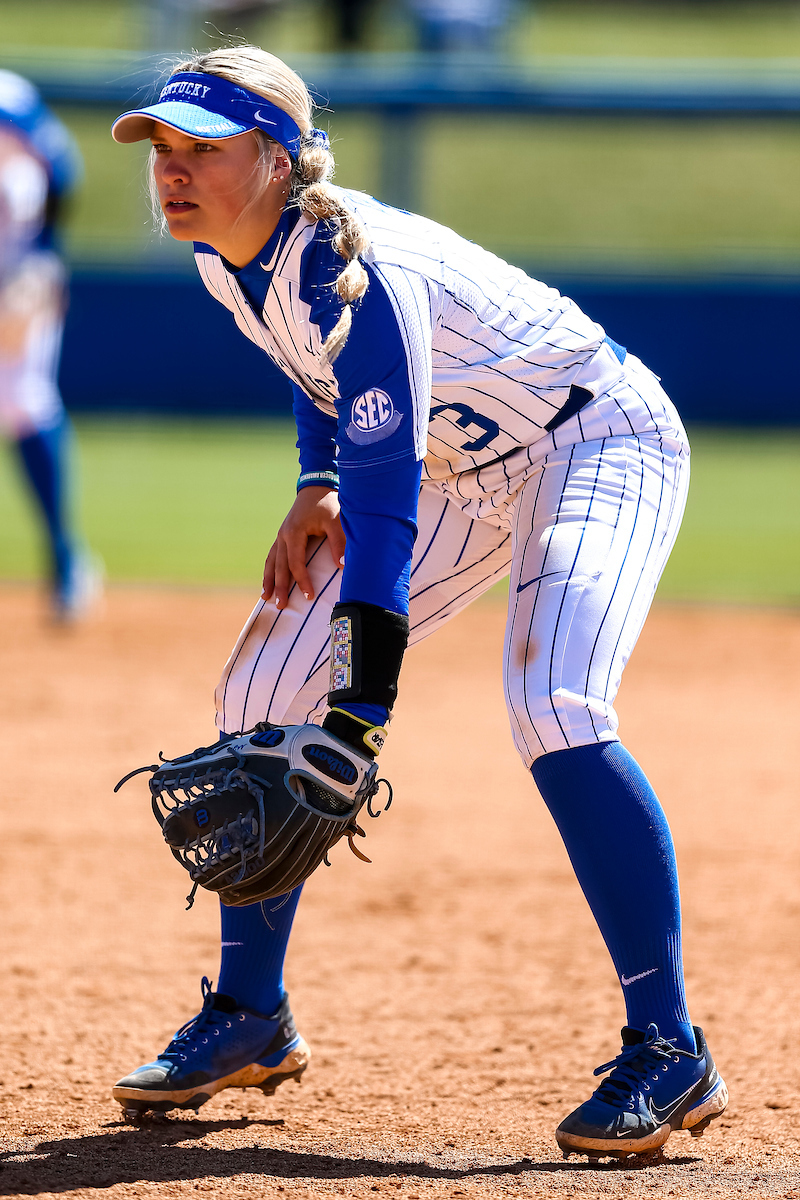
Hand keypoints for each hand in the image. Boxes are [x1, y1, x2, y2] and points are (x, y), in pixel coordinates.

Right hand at [262, 487, 345, 607]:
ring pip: (271, 561)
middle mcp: (283, 535)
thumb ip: (339, 542)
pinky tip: (268, 581)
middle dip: (279, 587)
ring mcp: (281, 535)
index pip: (296, 563)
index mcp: (294, 533)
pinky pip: (272, 555)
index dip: (302, 581)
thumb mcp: (336, 521)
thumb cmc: (328, 504)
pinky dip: (269, 569)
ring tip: (265, 598)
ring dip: (268, 580)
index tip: (308, 596)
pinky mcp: (283, 535)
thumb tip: (341, 565)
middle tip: (280, 606)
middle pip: (279, 566)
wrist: (317, 486)